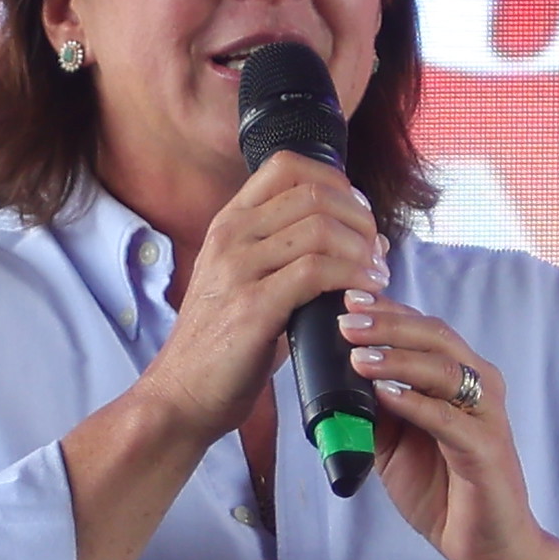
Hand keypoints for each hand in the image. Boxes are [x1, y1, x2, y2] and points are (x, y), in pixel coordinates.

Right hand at [139, 153, 385, 444]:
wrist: (181, 394)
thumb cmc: (225, 345)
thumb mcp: (251, 282)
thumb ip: (296, 256)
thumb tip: (367, 242)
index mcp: (229, 223)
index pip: (287, 165)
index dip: (335, 180)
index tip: (358, 215)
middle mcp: (230, 236)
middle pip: (313, 193)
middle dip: (360, 219)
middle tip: (377, 251)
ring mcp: (238, 269)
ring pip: (320, 228)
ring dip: (362, 249)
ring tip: (376, 275)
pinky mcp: (251, 308)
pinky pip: (316, 272)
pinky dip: (352, 277)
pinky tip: (366, 292)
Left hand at [337, 294, 542, 559]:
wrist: (485, 545)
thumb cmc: (443, 488)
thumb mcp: (393, 442)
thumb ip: (372, 408)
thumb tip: (332, 377)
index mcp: (459, 376)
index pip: (422, 329)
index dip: (387, 311)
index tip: (346, 299)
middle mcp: (479, 386)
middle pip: (435, 338)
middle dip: (387, 325)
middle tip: (345, 321)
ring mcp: (486, 416)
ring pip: (444, 371)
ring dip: (399, 360)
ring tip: (359, 356)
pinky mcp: (487, 451)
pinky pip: (451, 420)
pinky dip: (416, 403)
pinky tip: (386, 395)